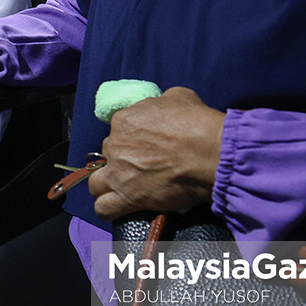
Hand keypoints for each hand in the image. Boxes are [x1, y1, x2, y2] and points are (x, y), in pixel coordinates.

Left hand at [87, 87, 224, 218]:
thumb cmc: (197, 125)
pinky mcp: (127, 198)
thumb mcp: (179, 97)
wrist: (210, 153)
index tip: (146, 144)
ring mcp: (118, 174)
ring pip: (96, 183)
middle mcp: (115, 146)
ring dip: (106, 185)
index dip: (131, 137)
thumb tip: (160, 108)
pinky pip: (103, 208)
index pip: (118, 129)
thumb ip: (160, 103)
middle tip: (141, 165)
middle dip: (121, 159)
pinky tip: (118, 206)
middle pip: (108, 154)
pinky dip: (107, 208)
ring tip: (123, 187)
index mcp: (124, 120)